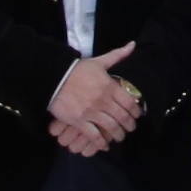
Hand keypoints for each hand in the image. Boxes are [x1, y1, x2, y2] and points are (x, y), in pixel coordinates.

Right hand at [47, 42, 140, 157]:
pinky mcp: (78, 121)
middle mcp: (102, 100)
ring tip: (120, 137)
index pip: (129, 102)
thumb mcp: (98, 62)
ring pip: (110, 128)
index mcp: (109, 86)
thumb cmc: (77, 70)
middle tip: (130, 128)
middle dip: (129, 125)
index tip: (137, 115)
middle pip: (122, 117)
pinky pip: (93, 135)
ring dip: (117, 135)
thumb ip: (117, 56)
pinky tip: (104, 145)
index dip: (136, 111)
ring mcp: (90, 111)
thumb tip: (132, 45)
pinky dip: (100, 143)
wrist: (53, 77)